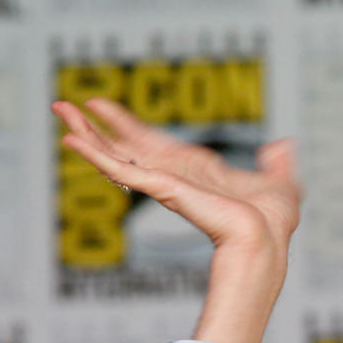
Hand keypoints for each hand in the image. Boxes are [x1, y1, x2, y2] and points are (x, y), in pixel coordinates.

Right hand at [52, 98, 300, 342]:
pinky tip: (71, 140)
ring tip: (59, 110)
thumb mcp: (282, 182)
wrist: (266, 236)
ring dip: (86, 133)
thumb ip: (278, 163)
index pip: (154, 145)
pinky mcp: (161, 188)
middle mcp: (175, 177)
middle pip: (126, 147)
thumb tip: (283, 146)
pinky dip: (95, 155)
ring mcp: (165, 183)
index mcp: (197, 173)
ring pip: (116, 155)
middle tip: (63, 106)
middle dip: (96, 127)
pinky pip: (121, 170)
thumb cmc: (273, 221)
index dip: (129, 127)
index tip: (104, 110)